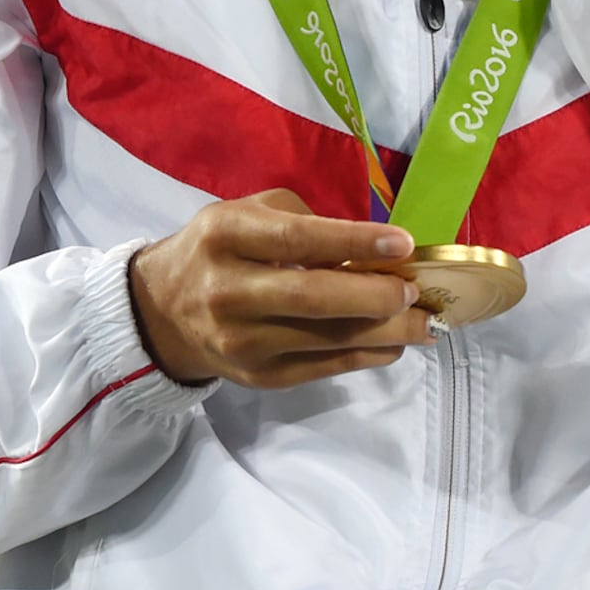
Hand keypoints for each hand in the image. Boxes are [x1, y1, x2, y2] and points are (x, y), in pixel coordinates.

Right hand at [129, 189, 432, 388]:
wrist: (164, 310)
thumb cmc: (220, 249)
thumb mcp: (247, 213)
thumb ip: (302, 221)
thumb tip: (371, 248)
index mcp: (225, 236)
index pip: (297, 240)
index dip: (354, 241)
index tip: (402, 242)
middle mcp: (228, 291)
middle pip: (312, 298)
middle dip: (374, 295)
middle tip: (414, 289)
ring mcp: (242, 341)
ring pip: (326, 339)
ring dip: (385, 332)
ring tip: (424, 321)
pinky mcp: (259, 376)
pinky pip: (324, 367)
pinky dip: (367, 355)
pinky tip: (395, 342)